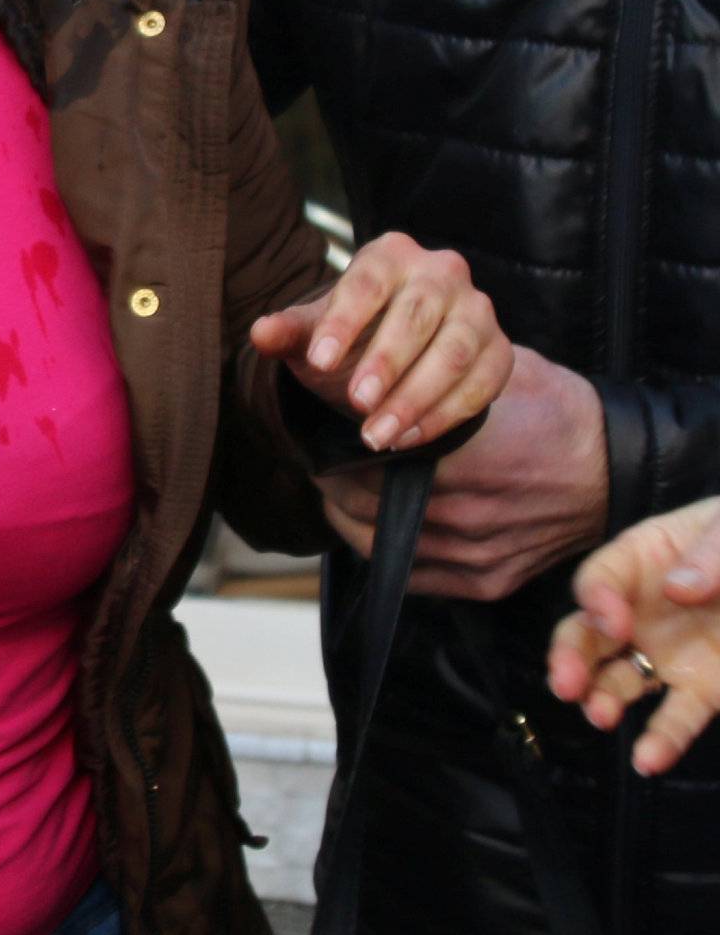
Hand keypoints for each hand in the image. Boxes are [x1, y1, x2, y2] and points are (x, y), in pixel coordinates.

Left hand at [251, 231, 509, 451]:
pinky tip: (406, 437)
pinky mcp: (500, 351)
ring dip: (414, 399)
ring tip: (375, 434)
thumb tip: (260, 333)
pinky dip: (442, 416)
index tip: (319, 362)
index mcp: (391, 254)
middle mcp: (442, 272)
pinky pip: (479, 385)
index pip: (367, 283)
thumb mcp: (316, 332)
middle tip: (355, 404)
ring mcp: (478, 310)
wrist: (399, 355)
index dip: (343, 322)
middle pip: (416, 315)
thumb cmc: (351, 335)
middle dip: (385, 364)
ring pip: (453, 353)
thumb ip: (290, 332)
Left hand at [318, 343, 608, 599]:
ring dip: (349, 513)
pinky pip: (409, 574)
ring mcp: (474, 553)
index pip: (361, 458)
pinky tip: (371, 521)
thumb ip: (427, 368)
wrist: (615, 468)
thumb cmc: (550, 411)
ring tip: (338, 484)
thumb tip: (362, 354)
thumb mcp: (492, 370)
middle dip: (333, 477)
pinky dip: (383, 548)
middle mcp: (464, 511)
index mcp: (461, 455)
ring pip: (377, 541)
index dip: (330, 443)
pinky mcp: (484, 580)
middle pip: (360, 502)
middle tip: (320, 454)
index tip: (317, 427)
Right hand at [549, 497, 719, 772]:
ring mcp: (667, 652)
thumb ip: (710, 553)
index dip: (597, 600)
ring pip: (619, 678)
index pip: (601, 579)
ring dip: (602, 697)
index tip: (613, 622)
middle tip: (565, 682)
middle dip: (571, 657)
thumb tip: (678, 588)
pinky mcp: (702, 688)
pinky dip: (663, 740)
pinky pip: (677, 716)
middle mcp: (641, 611)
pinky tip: (649, 760)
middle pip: (590, 634)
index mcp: (642, 559)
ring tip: (599, 716)